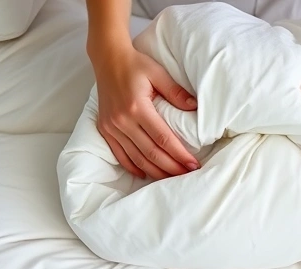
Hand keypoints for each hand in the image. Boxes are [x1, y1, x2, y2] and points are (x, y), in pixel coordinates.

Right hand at [93, 44, 199, 178]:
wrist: (108, 58)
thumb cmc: (136, 65)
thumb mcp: (158, 73)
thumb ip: (176, 92)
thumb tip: (195, 108)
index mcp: (137, 107)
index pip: (163, 138)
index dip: (179, 154)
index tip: (193, 164)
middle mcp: (122, 120)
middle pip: (151, 153)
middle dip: (171, 167)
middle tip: (188, 175)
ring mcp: (112, 127)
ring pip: (136, 158)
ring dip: (155, 171)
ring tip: (171, 178)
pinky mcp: (105, 129)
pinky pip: (119, 155)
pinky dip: (133, 166)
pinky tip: (146, 174)